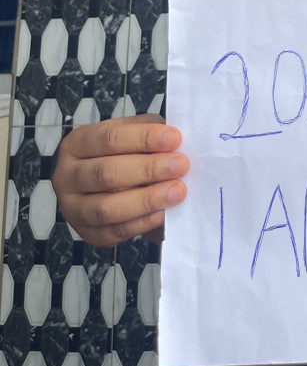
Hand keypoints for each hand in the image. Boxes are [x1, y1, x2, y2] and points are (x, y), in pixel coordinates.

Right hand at [52, 114, 188, 246]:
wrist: (107, 180)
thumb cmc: (122, 150)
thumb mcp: (130, 131)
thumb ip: (149, 132)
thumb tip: (175, 142)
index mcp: (76, 144)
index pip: (109, 138)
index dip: (143, 138)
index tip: (174, 138)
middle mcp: (67, 177)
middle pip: (106, 174)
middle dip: (148, 169)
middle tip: (180, 165)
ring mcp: (73, 209)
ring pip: (107, 208)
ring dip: (146, 200)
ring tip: (177, 191)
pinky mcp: (87, 234)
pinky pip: (114, 232)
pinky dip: (141, 223)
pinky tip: (162, 213)